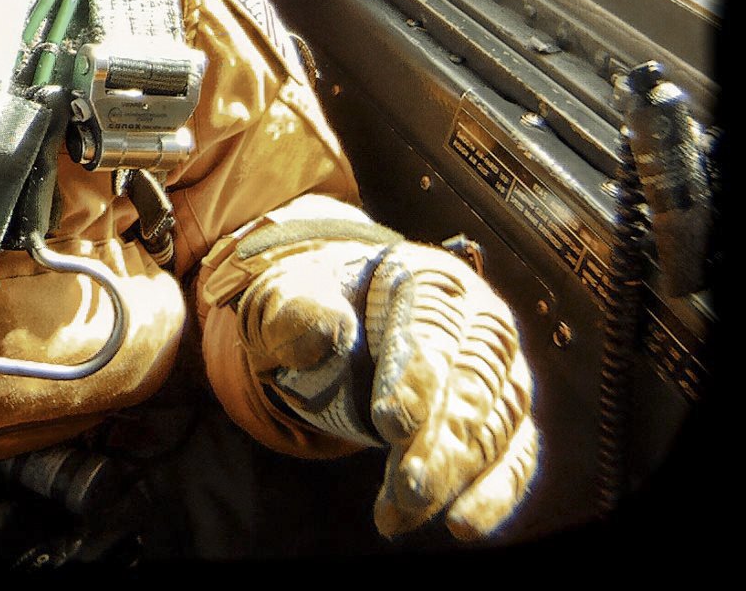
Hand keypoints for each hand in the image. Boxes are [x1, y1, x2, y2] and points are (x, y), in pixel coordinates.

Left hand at [237, 239, 539, 539]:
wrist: (344, 315)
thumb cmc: (318, 301)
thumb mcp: (291, 293)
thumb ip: (298, 309)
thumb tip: (328, 330)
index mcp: (433, 281)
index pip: (433, 334)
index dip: (413, 380)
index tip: (386, 422)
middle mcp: (480, 324)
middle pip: (471, 387)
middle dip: (438, 443)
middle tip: (405, 489)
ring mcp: (501, 373)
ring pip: (492, 429)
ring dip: (452, 476)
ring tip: (405, 511)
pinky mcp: (506, 417)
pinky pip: (515, 457)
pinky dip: (494, 493)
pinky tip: (461, 524)